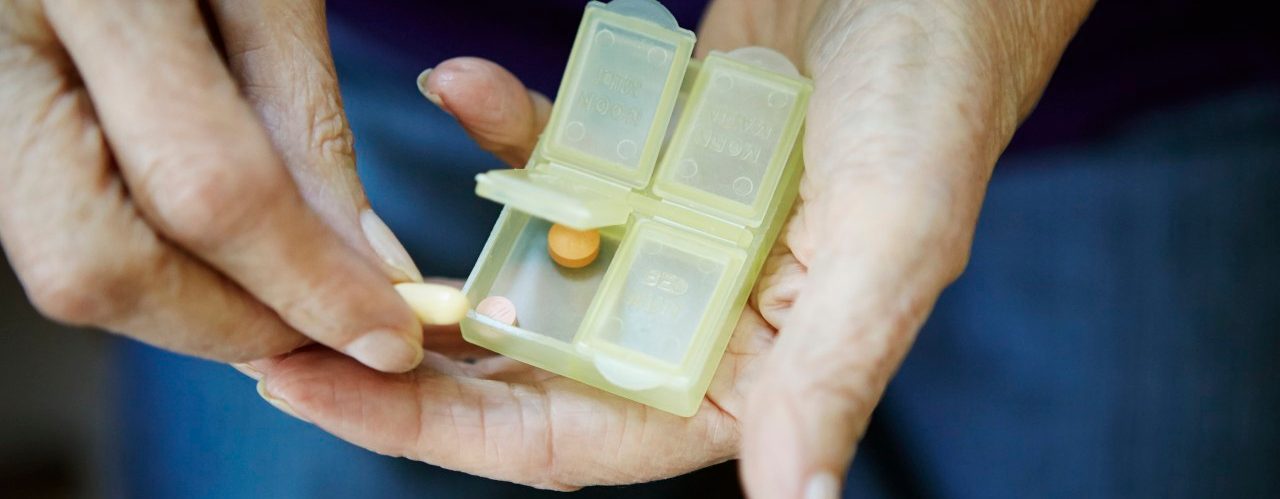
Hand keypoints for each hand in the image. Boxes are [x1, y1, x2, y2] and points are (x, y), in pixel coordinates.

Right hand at [0, 1, 430, 371]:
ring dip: (195, 310)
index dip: (309, 282)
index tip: (389, 331)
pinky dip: (155, 266)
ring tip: (291, 297)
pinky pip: (56, 231)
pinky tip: (227, 258)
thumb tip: (358, 265)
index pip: (208, 187)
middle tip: (335, 332)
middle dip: (234, 325)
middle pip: (99, 265)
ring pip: (66, 267)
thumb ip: (302, 122)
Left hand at [247, 0, 1092, 495]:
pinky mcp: (651, 154)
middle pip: (522, 366)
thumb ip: (832, 372)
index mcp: (751, 371)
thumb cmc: (936, 97)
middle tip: (273, 325)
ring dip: (438, 240)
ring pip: (523, 265)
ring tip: (332, 219)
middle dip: (402, 354)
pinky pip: (556, 158)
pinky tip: (459, 80)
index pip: (574, 439)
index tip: (315, 394)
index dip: (440, 433)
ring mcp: (667, 233)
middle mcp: (697, 315)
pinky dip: (507, 126)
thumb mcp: (890, 236)